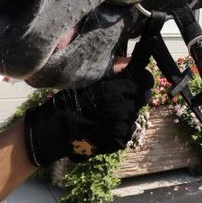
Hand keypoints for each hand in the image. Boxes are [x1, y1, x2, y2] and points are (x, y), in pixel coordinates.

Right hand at [23, 67, 153, 166]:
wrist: (56, 133)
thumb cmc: (71, 102)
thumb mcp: (90, 81)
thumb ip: (114, 72)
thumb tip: (131, 61)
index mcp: (118, 92)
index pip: (145, 80)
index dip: (140, 77)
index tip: (134, 77)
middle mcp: (125, 110)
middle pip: (142, 97)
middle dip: (133, 94)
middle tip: (116, 96)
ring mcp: (124, 127)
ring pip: (135, 113)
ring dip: (127, 110)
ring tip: (108, 111)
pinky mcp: (121, 141)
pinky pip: (128, 128)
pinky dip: (121, 125)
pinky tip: (106, 123)